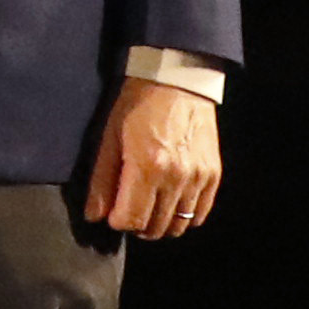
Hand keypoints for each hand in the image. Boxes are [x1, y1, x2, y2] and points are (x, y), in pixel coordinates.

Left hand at [83, 75, 225, 243]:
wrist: (177, 81)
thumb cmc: (136, 105)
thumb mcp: (109, 137)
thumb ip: (102, 181)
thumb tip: (94, 216)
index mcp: (147, 166)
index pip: (132, 219)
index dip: (118, 222)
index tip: (112, 213)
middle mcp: (176, 177)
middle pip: (155, 227)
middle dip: (137, 225)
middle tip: (128, 210)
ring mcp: (198, 178)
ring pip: (179, 225)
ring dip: (160, 224)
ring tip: (148, 208)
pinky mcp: (213, 175)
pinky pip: (200, 214)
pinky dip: (184, 217)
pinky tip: (170, 204)